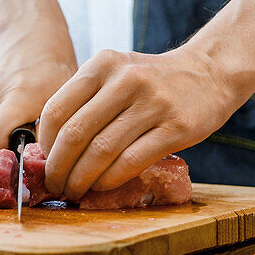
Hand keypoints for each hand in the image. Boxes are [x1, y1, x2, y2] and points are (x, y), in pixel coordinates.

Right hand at [0, 15, 77, 149]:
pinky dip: (2, 120)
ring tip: (29, 115)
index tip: (30, 152)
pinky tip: (18, 106)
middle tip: (33, 136)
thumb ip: (55, 127)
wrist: (30, 31)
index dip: (8, 154)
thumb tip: (49, 161)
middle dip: (9, 145)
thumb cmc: (55, 63)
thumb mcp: (65, 94)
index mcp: (16, 95)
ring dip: (8, 132)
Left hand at [38, 46, 247, 199]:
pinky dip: (109, 180)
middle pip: (76, 133)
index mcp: (103, 63)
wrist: (209, 72)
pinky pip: (131, 161)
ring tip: (75, 190)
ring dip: (82, 179)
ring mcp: (153, 103)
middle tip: (55, 184)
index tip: (45, 161)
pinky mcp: (176, 127)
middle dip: (59, 167)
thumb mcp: (117, 73)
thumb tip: (51, 147)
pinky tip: (101, 186)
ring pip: (102, 151)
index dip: (45, 143)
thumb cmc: (153, 80)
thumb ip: (87, 99)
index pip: (58, 108)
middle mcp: (126, 79)